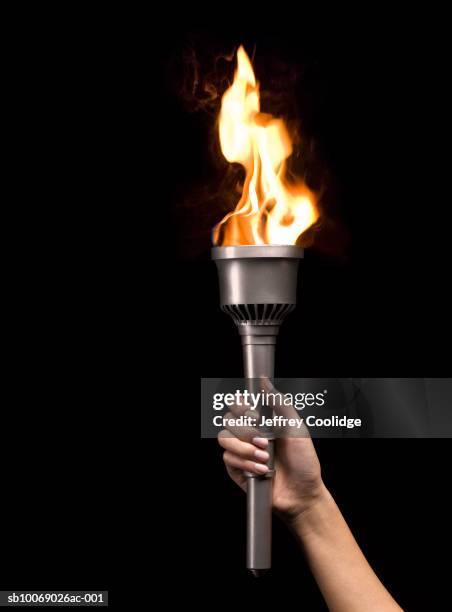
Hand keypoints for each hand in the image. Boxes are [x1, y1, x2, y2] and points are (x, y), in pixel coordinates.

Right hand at [218, 379, 322, 522]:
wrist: (303, 493)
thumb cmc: (304, 461)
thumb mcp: (296, 428)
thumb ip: (279, 403)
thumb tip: (265, 381)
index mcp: (262, 422)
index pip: (239, 405)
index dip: (240, 406)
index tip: (252, 414)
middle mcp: (249, 435)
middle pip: (228, 420)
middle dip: (246, 430)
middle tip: (263, 439)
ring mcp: (242, 452)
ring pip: (224, 439)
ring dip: (245, 448)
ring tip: (265, 457)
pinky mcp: (237, 469)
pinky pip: (228, 459)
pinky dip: (246, 463)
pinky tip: (262, 469)